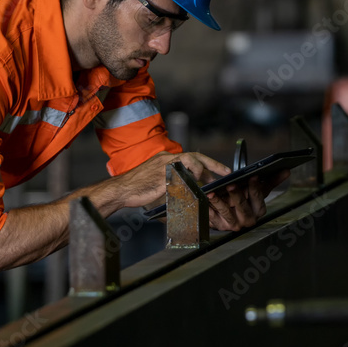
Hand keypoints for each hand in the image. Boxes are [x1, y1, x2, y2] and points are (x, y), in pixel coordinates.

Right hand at [107, 151, 230, 209]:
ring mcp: (164, 165)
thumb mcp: (159, 184)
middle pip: (195, 156)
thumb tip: (191, 190)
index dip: (207, 164)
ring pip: (189, 159)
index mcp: (166, 159)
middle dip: (212, 164)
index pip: (191, 158)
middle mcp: (166, 158)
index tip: (220, 171)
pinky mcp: (161, 174)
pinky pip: (181, 174)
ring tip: (211, 178)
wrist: (120, 190)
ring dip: (202, 169)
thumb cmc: (137, 189)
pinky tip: (196, 185)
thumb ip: (174, 183)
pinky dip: (191, 179)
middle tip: (226, 172)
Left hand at [207, 169, 289, 230]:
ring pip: (226, 212)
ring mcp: (233, 224)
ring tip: (212, 192)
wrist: (232, 215)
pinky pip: (212, 217)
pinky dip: (207, 209)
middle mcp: (248, 219)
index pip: (258, 197)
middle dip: (237, 195)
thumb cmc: (247, 200)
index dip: (255, 187)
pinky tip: (203, 201)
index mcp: (259, 210)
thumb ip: (272, 180)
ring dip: (219, 202)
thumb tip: (286, 170)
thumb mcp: (259, 191)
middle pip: (242, 207)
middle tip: (231, 184)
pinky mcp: (219, 225)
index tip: (252, 176)